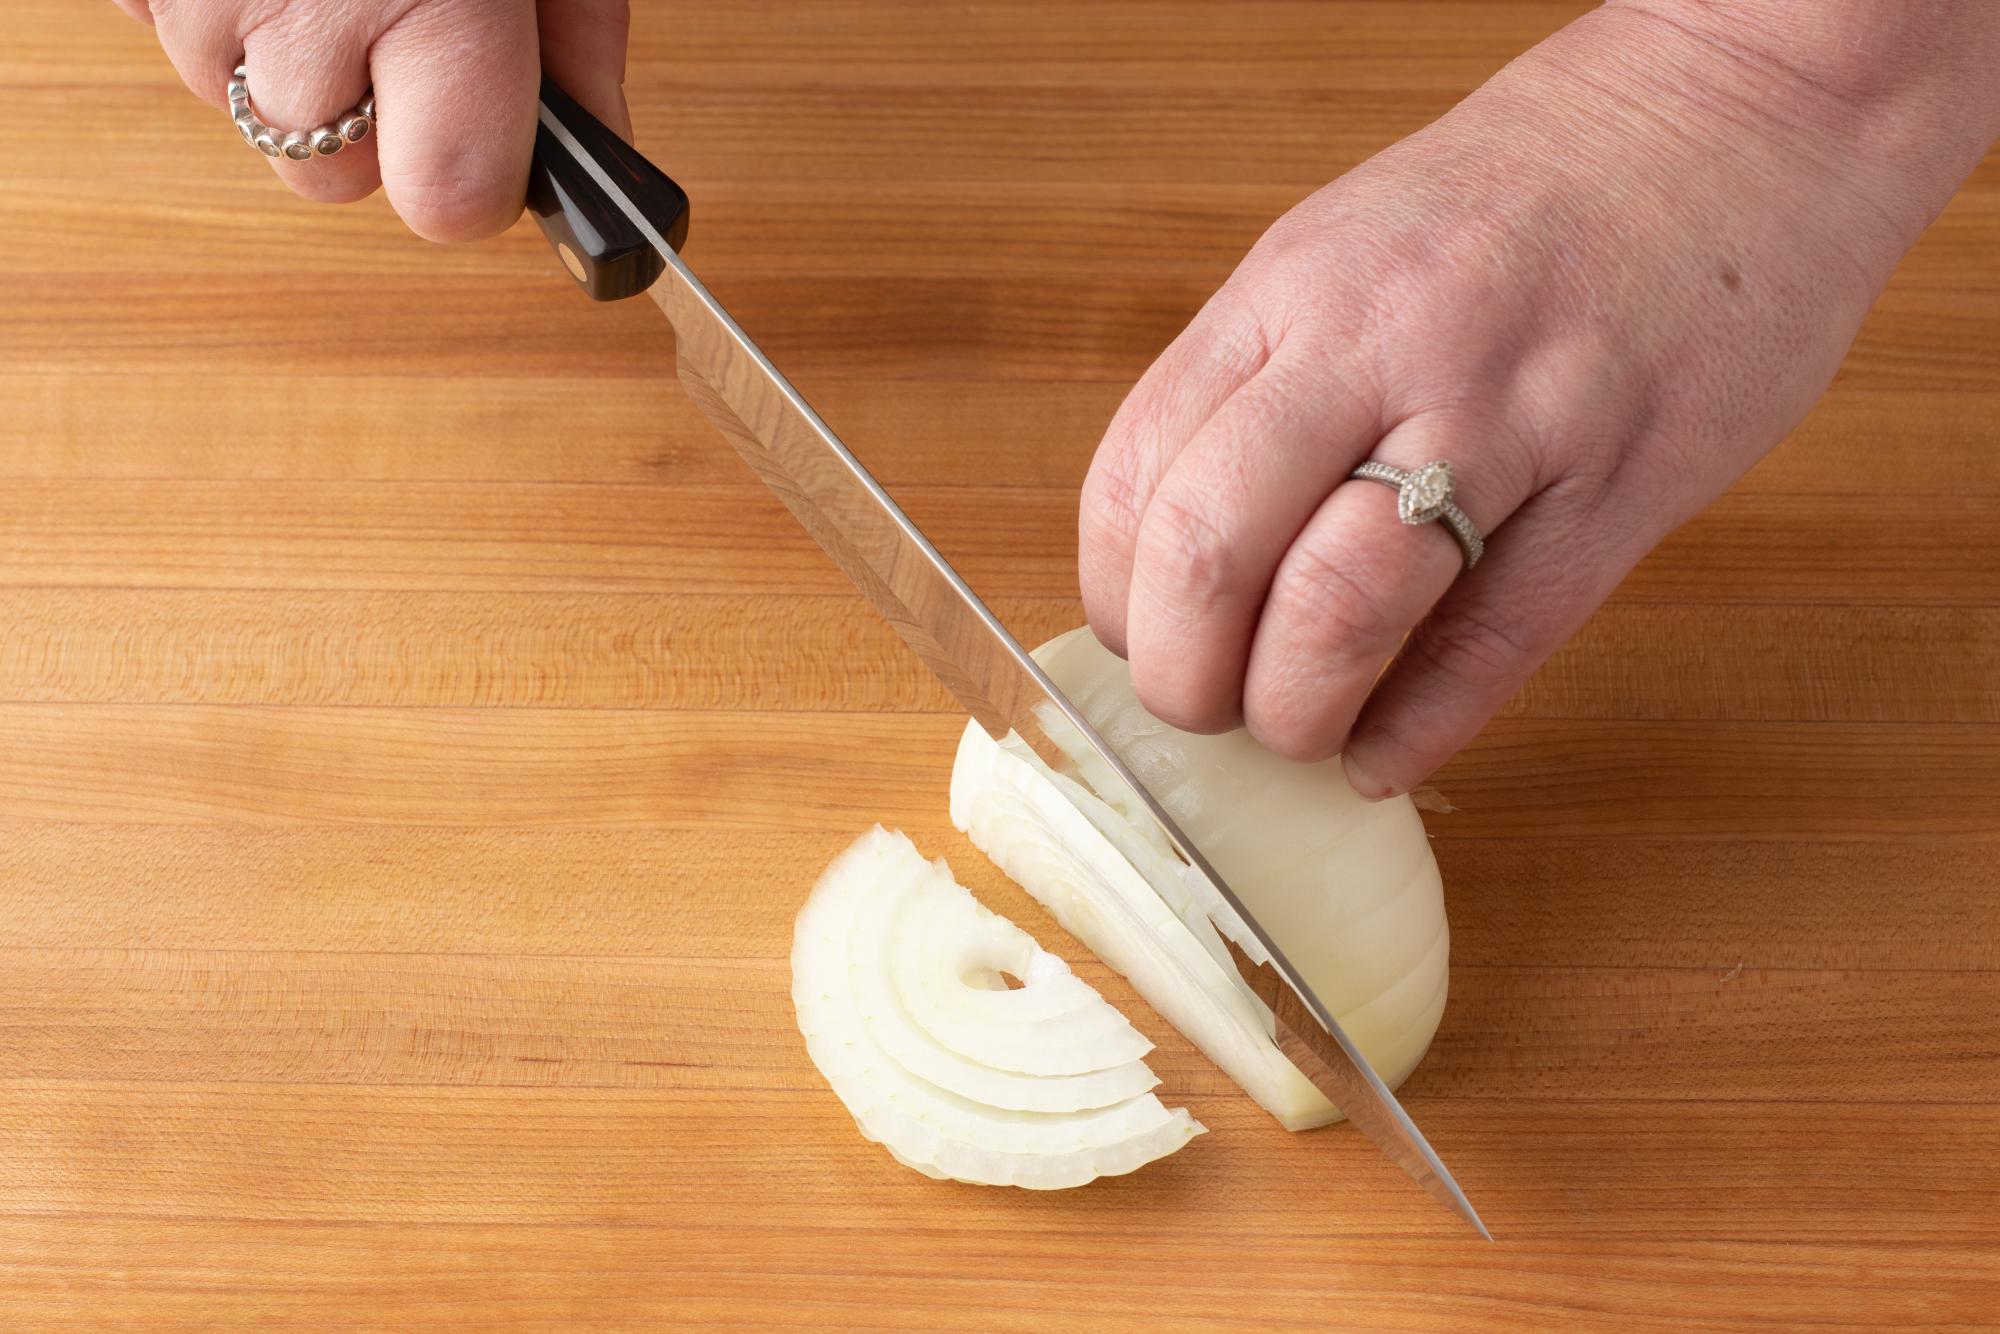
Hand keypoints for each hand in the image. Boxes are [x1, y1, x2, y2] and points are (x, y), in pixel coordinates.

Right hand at [115, 0, 632, 239]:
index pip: (451, 204)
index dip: (476, 178)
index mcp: (432, 2)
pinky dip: (222, 8)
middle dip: (372, 124)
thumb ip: (578, 32)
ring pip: (253, 114)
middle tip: (398, 22)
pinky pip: (174, 39)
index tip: (490, 141)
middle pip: (333, 180)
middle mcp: (297, 15)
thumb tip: (597, 139)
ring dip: (292, 62)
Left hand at [1077, 0, 1999, 797]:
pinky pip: (1494, 645)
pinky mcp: (1621, 486)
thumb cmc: (1534, 197)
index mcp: (1294, 289)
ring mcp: (1506, 415)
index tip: (1141, 637)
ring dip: (1292, 710)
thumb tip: (1184, 546)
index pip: (1138, 472)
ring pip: (1340, 607)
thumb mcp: (1354, 246)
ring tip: (1299, 730)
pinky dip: (1419, 729)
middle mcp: (1380, 344)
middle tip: (1205, 709)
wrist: (1747, 107)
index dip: (1117, 593)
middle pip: (1212, 549)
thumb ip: (1268, 381)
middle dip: (1181, 674)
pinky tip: (1385, 756)